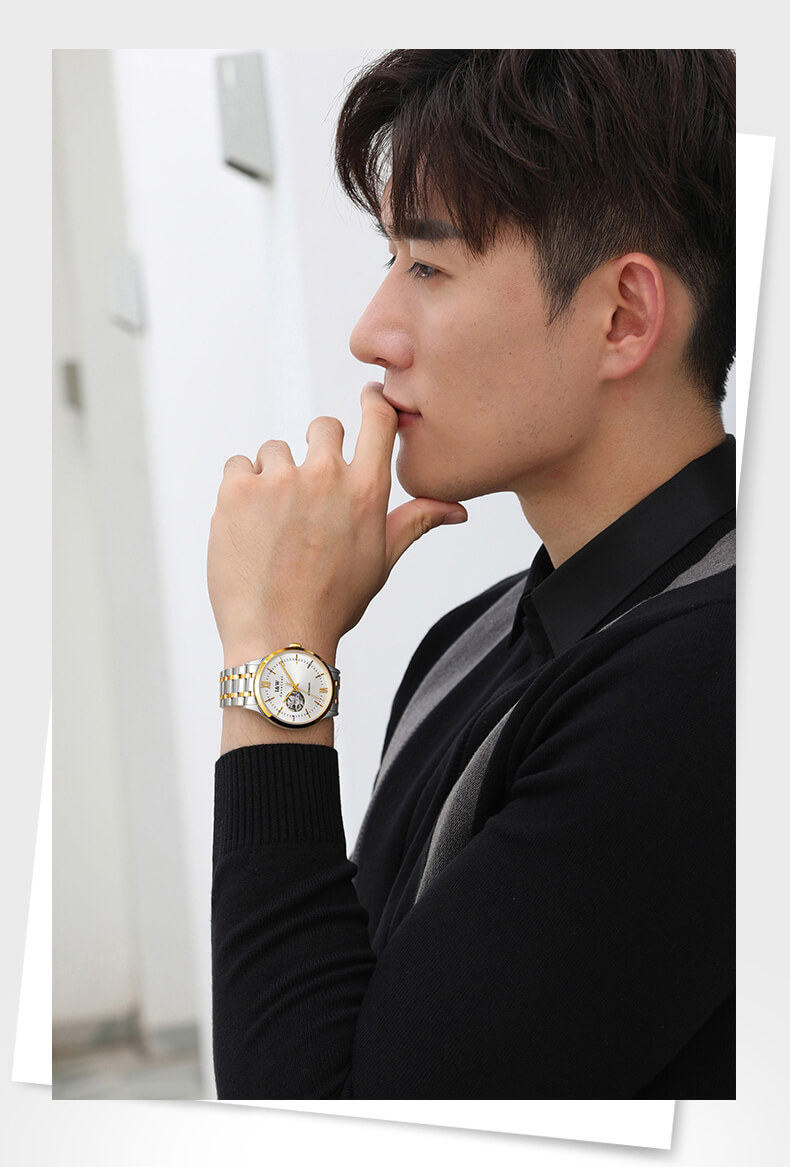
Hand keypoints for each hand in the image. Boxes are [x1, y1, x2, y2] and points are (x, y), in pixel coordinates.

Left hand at [207, 381, 467, 658]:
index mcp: (366, 491)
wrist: (277, 639)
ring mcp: (278, 480)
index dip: (373, 402)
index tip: (367, 398)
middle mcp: (324, 477)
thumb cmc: (333, 604)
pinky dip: (240, 490)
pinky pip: (238, 466)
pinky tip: (249, 527)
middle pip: (324, 427)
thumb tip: (459, 510)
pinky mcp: (237, 490)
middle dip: (316, 453)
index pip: (377, 418)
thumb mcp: (381, 561)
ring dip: (273, 477)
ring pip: (275, 450)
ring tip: (274, 526)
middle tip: (307, 498)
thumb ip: (415, 521)